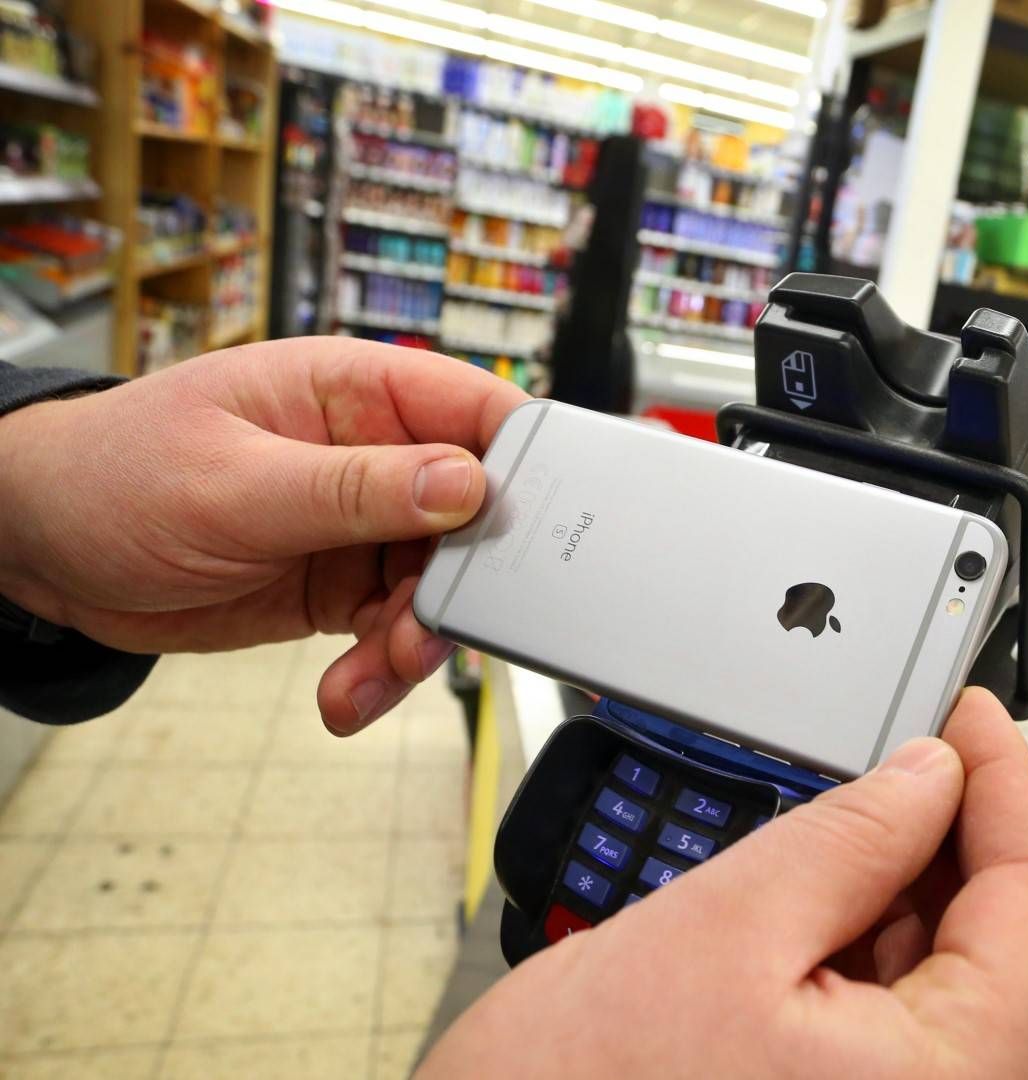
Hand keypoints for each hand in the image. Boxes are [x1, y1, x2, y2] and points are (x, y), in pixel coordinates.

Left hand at [0, 339, 526, 731]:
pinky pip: (393, 630)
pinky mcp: (340, 585)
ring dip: (416, 642)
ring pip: (440, 586)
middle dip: (465, 584)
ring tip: (371, 675)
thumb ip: (355, 489)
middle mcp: (373, 454)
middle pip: (476, 516)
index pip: (477, 411)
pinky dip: (380, 672)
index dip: (523, 466)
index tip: (536, 533)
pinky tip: (345, 696)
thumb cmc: (112, 475)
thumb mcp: (234, 486)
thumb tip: (466, 484)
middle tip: (433, 630)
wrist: (40, 549)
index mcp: (355, 391)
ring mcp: (360, 524)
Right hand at [421, 689, 1027, 1078]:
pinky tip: (823, 897)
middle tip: (900, 746)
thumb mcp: (723, 930)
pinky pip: (904, 1023)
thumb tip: (928, 773)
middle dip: (950, 831)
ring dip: (907, 888)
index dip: (1005, 780)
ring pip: (955, 978)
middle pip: (1006, 939)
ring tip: (842, 818)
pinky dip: (871, 948)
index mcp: (958, 1076)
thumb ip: (849, 837)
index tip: (969, 712)